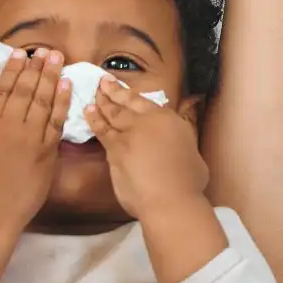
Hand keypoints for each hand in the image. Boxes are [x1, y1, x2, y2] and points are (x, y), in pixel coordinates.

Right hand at [0, 49, 66, 237]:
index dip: (12, 70)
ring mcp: (32, 138)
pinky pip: (57, 121)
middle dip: (35, 68)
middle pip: (26, 90)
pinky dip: (62, 101)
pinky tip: (67, 85)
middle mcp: (10, 126)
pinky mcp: (48, 151)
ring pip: (43, 101)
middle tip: (45, 50)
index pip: (2, 90)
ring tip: (57, 58)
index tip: (20, 53)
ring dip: (50, 77)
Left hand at [83, 77, 211, 220]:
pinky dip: (94, 122)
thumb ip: (185, 132)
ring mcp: (129, 136)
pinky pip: (102, 133)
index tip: (117, 84)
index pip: (143, 102)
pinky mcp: (115, 151)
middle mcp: (147, 122)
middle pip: (124, 105)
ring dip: (100, 105)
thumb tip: (187, 119)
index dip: (127, 92)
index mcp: (168, 120)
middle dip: (111, 92)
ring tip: (92, 97)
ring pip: (111, 117)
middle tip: (101, 83)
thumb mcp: (194, 150)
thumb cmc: (188, 181)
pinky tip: (88, 114)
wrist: (169, 199)